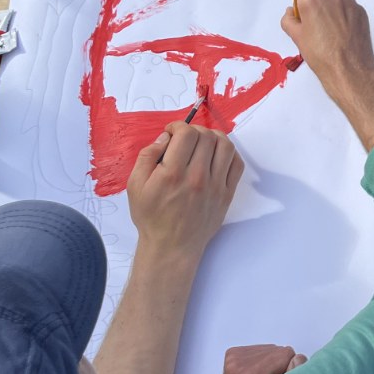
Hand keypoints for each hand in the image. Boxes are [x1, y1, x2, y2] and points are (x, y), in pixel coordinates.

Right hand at [127, 123, 243, 261]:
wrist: (172, 246)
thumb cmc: (151, 217)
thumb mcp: (136, 186)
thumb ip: (147, 156)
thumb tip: (165, 138)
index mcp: (173, 174)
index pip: (187, 134)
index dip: (179, 126)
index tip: (172, 132)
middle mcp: (197, 177)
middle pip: (207, 137)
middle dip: (194, 130)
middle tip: (185, 138)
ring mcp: (216, 186)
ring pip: (226, 146)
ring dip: (214, 137)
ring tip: (203, 142)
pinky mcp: (227, 194)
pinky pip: (237, 164)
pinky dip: (230, 153)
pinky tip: (217, 155)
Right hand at [282, 0, 373, 149]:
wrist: (353, 76)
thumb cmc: (323, 62)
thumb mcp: (298, 42)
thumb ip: (291, 22)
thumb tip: (292, 14)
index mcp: (312, 0)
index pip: (300, 1)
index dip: (302, 18)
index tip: (304, 34)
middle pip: (319, 3)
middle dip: (317, 19)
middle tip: (317, 42)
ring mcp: (350, 5)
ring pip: (335, 10)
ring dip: (332, 23)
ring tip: (332, 46)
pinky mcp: (363, 15)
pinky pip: (348, 16)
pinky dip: (346, 26)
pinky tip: (345, 45)